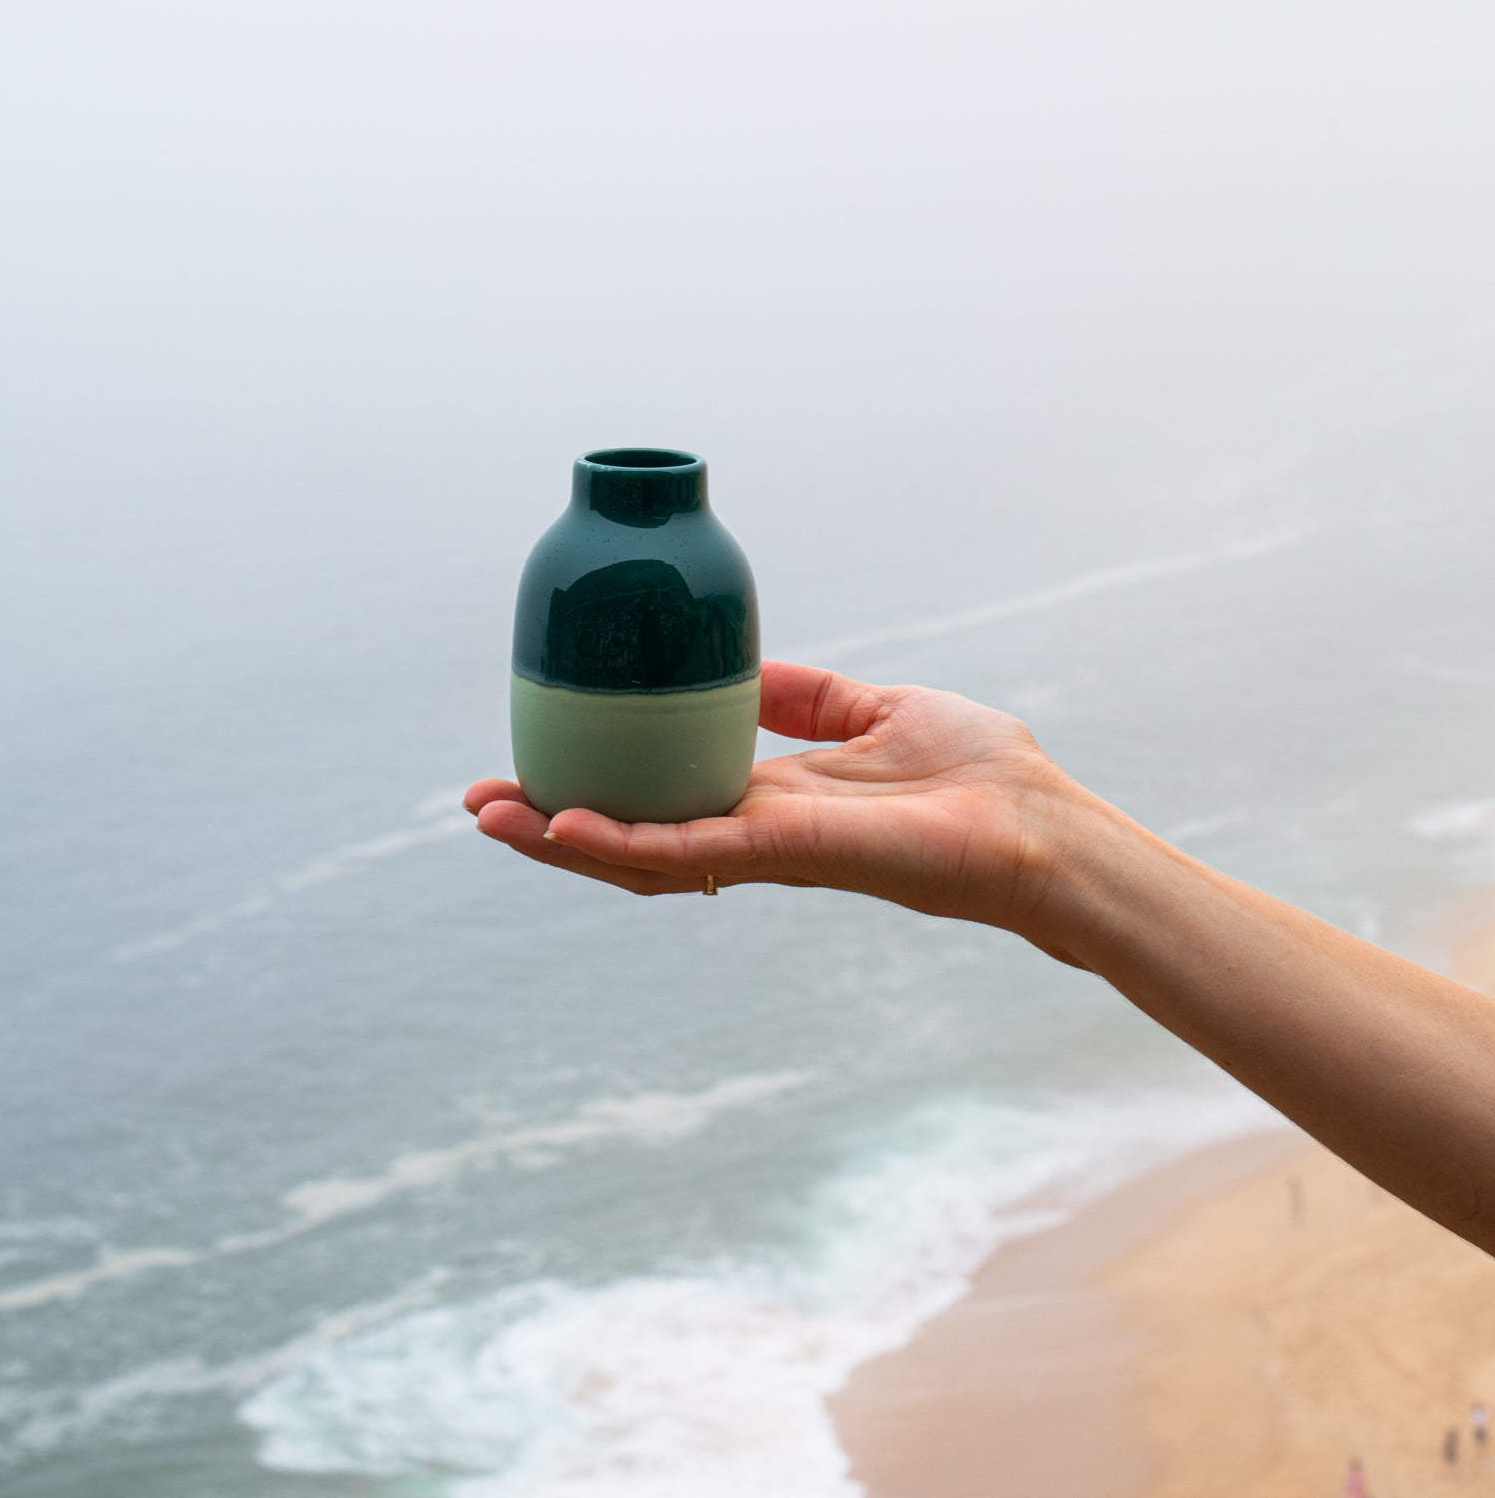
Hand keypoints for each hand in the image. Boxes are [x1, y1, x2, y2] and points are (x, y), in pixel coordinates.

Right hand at [465, 659, 1080, 943]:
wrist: (1041, 828)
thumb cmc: (979, 773)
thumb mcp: (873, 708)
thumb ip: (806, 699)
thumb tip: (743, 669)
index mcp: (773, 799)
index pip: (664, 801)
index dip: (597, 790)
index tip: (533, 768)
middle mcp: (758, 831)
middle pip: (636, 834)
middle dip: (555, 823)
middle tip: (481, 803)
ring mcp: (769, 849)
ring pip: (644, 851)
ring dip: (563, 839)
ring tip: (491, 818)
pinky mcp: (792, 853)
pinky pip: (691, 851)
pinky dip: (622, 844)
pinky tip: (563, 826)